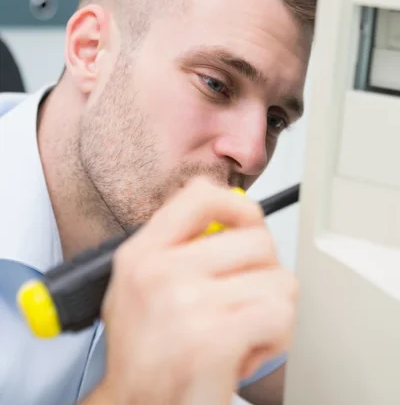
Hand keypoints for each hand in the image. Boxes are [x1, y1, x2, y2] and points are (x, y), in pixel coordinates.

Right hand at [96, 177, 296, 404]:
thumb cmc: (145, 353)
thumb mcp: (140, 285)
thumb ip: (178, 243)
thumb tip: (234, 210)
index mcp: (143, 253)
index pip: (201, 196)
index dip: (240, 207)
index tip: (249, 225)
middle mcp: (161, 271)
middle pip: (258, 241)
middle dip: (263, 275)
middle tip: (243, 302)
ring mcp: (187, 303)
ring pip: (278, 280)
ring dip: (271, 311)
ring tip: (240, 331)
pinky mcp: (215, 338)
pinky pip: (281, 315)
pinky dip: (276, 338)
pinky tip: (247, 351)